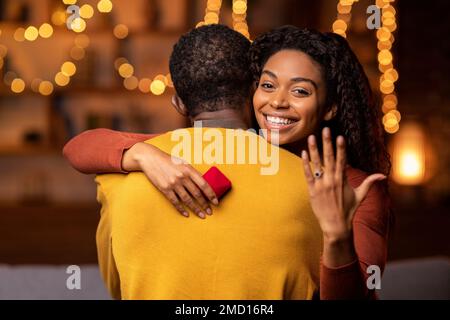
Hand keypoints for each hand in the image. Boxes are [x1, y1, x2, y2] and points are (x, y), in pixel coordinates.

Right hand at [122, 142, 218, 218]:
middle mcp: (182, 177)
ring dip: (196, 209)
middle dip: (205, 204)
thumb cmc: (168, 160)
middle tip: (210, 212)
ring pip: (188, 200)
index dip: (211, 194)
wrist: (151, 159)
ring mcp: (173, 184)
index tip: (216, 202)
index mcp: (189, 169)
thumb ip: (192, 173)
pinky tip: (187, 214)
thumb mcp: (183, 163)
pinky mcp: (165, 189)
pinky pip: (175, 202)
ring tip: (202, 215)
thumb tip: (203, 183)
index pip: (204, 184)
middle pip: (197, 194)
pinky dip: (181, 209)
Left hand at [301, 127, 385, 241]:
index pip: (342, 160)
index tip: (340, 136)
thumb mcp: (360, 195)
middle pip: (329, 157)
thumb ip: (369, 183)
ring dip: (314, 149)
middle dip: (327, 142)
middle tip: (325, 129)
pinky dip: (305, 164)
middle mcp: (332, 180)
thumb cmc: (348, 210)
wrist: (335, 226)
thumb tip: (383, 176)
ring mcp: (321, 185)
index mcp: (343, 179)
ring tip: (311, 137)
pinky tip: (303, 153)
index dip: (341, 148)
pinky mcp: (312, 190)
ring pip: (317, 164)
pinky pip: (308, 175)